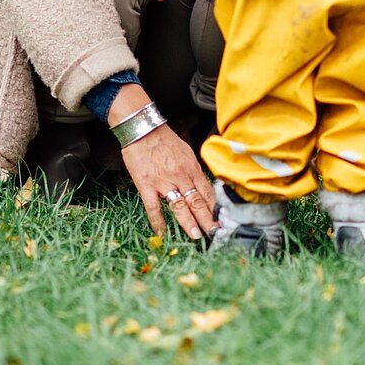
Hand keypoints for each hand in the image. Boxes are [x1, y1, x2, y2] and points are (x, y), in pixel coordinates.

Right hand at [109, 84, 216, 239]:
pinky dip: (158, 221)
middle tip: (214, 234)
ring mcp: (163, 182)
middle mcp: (180, 176)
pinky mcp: (146, 184)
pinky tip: (162, 232)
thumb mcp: (186, 152)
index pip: (207, 193)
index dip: (215, 208)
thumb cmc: (163, 139)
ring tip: (195, 236)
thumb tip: (201, 187)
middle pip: (197, 202)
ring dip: (188, 223)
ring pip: (179, 206)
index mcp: (191, 168)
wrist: (142, 128)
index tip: (222, 221)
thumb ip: (193, 171)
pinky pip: (153, 206)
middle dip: (207, 220)